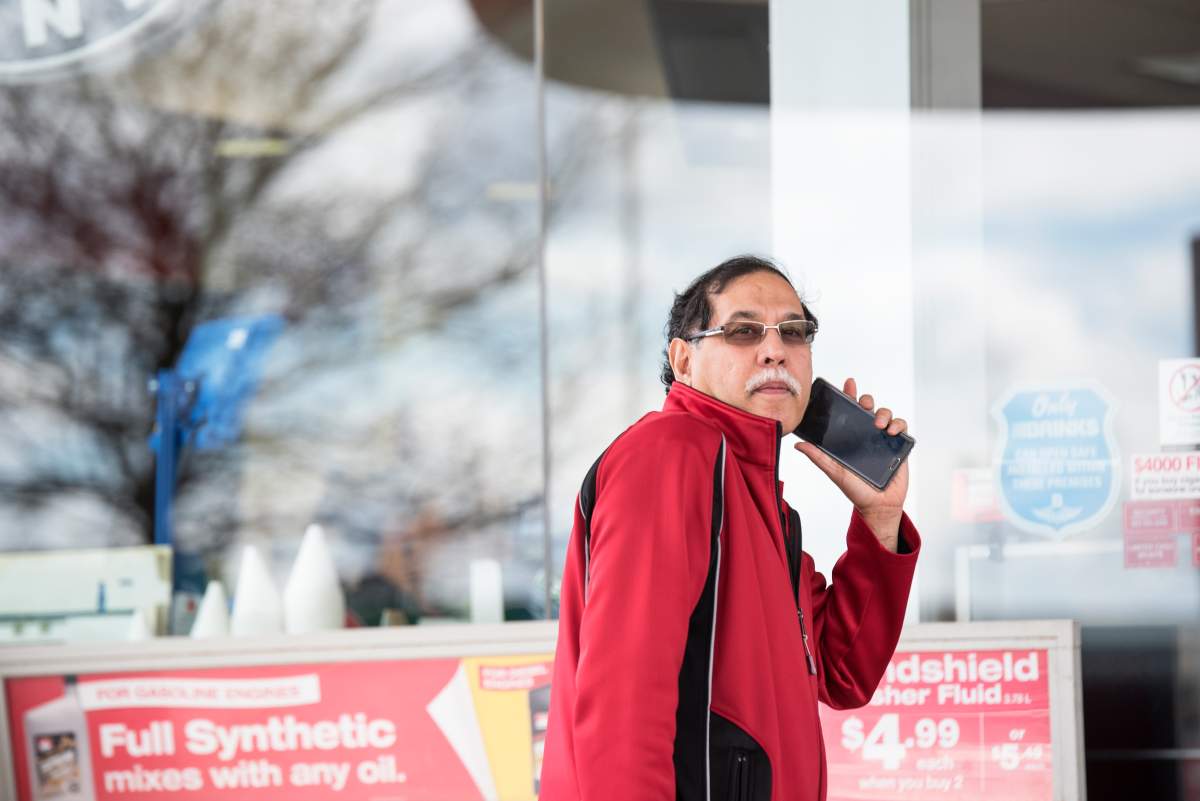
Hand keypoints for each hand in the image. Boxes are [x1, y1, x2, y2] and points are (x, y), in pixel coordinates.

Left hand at [794, 377, 909, 549]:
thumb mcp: (834, 471)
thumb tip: (798, 444)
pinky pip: (901, 427)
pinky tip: (891, 431)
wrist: (878, 506)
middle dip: (867, 400)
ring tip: (878, 424)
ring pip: (886, 415)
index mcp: (850, 438)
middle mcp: (866, 435)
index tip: (848, 383)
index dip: (849, 395)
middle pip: (868, 408)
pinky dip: (898, 424)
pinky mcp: (898, 446)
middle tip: (864, 404)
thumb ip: (818, 457)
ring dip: (884, 413)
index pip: (849, 412)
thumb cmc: (855, 489)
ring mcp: (883, 440)